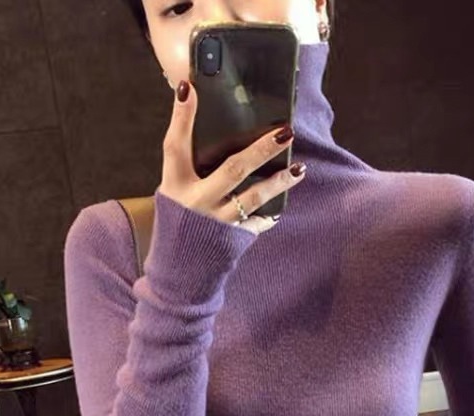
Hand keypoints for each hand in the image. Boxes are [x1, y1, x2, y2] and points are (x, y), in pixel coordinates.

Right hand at [157, 80, 305, 234]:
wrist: (179, 270)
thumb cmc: (179, 220)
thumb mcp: (174, 190)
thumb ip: (190, 163)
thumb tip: (207, 121)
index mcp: (176, 184)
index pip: (175, 144)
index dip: (182, 117)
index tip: (191, 88)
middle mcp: (196, 202)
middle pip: (234, 169)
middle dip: (262, 149)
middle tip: (287, 132)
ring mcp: (216, 222)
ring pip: (254, 198)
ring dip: (279, 182)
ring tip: (299, 169)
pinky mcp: (231, 240)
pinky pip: (256, 223)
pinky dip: (269, 214)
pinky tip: (282, 205)